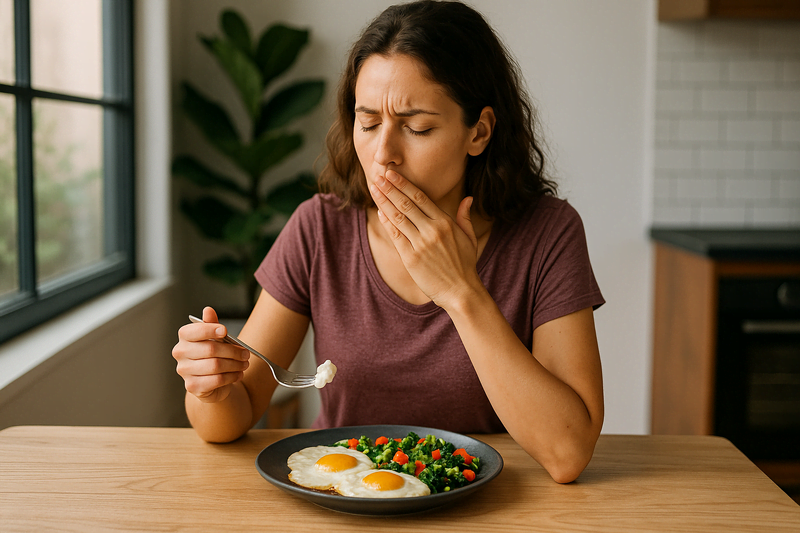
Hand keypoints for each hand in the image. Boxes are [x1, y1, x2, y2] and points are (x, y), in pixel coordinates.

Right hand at [172, 306, 249, 402]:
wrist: (211, 380)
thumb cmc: (213, 354)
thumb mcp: (215, 337)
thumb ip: (212, 324)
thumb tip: (208, 310)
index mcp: (184, 336)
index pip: (195, 331)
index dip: (210, 330)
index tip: (225, 331)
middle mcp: (180, 352)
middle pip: (210, 349)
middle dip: (233, 351)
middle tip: (245, 353)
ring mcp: (184, 370)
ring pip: (215, 365)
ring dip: (235, 365)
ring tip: (244, 364)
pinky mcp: (192, 386)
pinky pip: (216, 380)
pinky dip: (231, 377)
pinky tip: (238, 374)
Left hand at [368, 169, 482, 308]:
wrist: (460, 291)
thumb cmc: (465, 265)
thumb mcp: (469, 238)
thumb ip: (465, 216)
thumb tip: (467, 198)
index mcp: (445, 222)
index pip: (420, 197)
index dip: (404, 184)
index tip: (392, 174)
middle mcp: (432, 230)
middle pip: (406, 203)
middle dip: (390, 188)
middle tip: (378, 176)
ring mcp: (421, 243)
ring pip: (398, 217)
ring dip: (384, 202)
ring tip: (374, 189)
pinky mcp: (411, 258)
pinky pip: (396, 236)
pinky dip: (387, 222)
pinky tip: (379, 212)